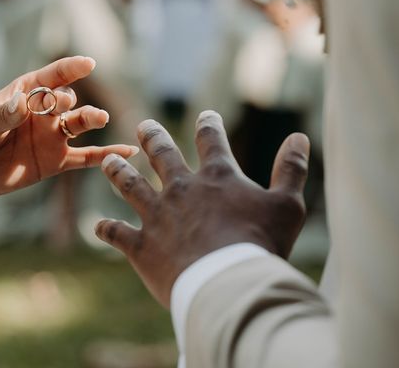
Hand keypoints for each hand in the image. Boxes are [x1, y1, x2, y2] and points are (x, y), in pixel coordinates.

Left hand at [0, 56, 137, 200]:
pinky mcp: (54, 161)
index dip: (70, 69)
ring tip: (100, 117)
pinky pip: (85, 157)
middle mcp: (43, 112)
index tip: (88, 63)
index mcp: (24, 93)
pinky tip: (127, 153)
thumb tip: (22, 104)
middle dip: (71, 102)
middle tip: (67, 108)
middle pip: (67, 101)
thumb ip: (2, 115)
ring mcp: (51, 136)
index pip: (51, 77)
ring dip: (91, 119)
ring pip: (79, 124)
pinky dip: (105, 155)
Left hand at [95, 111, 309, 306]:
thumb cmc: (261, 245)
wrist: (226, 283)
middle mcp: (181, 189)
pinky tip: (98, 226)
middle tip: (142, 126)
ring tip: (108, 161)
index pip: (211, 140)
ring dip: (118, 171)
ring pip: (129, 185)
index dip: (208, 124)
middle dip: (152, 136)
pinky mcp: (141, 245)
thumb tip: (300, 137)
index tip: (205, 116)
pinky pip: (117, 233)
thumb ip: (292, 169)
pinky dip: (106, 229)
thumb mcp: (288, 205)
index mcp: (216, 178)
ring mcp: (157, 216)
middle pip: (161, 154)